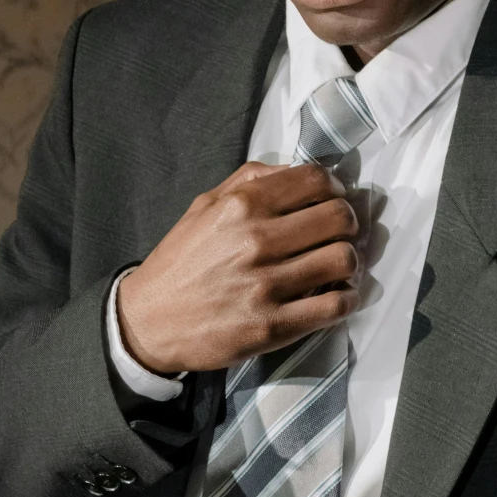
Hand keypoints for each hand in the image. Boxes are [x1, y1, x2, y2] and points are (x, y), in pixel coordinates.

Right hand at [116, 162, 360, 376]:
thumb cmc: (181, 261)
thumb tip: (295, 170)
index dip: (334, 186)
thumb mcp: (204, 206)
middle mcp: (256, 241)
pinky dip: (345, 300)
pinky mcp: (272, 326)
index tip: (333, 197)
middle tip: (339, 233)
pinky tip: (335, 296)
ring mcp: (266, 285)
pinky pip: (334, 306)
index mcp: (241, 206)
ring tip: (337, 266)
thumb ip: (250, 180)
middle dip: (347, 223)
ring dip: (348, 262)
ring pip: (344, 260)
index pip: (315, 180)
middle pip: (338, 218)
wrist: (147, 322)